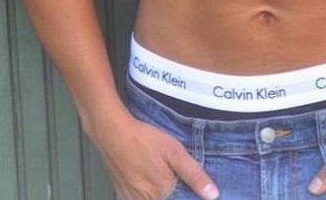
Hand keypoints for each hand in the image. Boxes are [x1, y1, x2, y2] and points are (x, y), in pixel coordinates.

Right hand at [90, 112, 218, 199]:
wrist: (112, 132)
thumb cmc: (145, 139)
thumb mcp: (174, 152)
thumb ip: (193, 174)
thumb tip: (212, 194)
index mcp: (162, 193)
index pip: (179, 199)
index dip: (185, 192)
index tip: (181, 180)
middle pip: (164, 198)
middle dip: (169, 190)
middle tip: (165, 170)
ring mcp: (131, 198)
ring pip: (150, 198)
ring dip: (156, 191)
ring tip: (155, 170)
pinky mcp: (121, 192)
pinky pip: (137, 197)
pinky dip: (144, 191)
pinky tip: (145, 174)